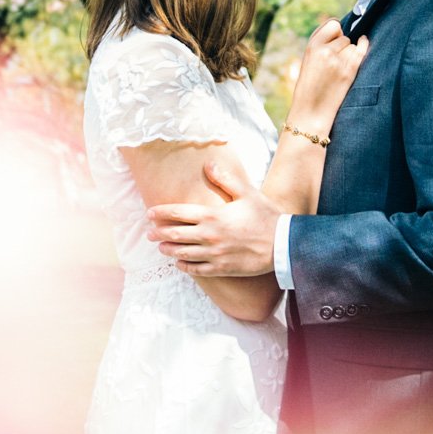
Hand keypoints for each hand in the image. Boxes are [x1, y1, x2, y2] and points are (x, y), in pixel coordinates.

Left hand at [146, 160, 279, 276]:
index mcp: (212, 215)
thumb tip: (208, 164)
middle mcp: (209, 236)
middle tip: (149, 233)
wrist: (283, 244)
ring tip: (160, 248)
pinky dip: (184, 266)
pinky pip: (197, 269)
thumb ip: (225, 179)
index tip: (150, 213)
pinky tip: (179, 264)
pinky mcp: (222, 268)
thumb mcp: (247, 193)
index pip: (178, 213)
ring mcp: (214, 254)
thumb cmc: (266, 216)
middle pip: (175, 235)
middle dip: (159, 233)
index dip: (161, 213)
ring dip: (168, 250)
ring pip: (182, 253)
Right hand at [290, 19, 367, 129]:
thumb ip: (320, 44)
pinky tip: (363, 42)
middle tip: (334, 59)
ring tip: (339, 67)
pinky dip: (363, 46)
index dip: (335, 31)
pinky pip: (361, 50)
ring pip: (352, 45)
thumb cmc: (309, 87)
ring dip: (349, 52)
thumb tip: (340, 29)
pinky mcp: (349, 71)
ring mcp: (338, 61)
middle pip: (344, 36)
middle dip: (341, 44)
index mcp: (312, 46)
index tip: (335, 37)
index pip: (332, 24)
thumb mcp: (308, 60)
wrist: (311, 111)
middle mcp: (325, 51)